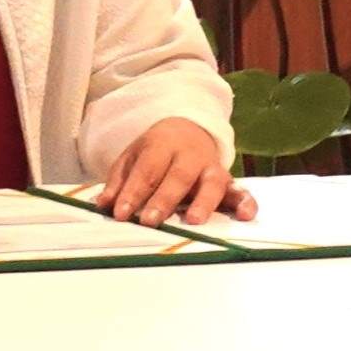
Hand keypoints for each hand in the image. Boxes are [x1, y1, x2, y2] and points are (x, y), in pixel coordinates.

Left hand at [95, 118, 246, 226]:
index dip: (133, 193)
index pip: (146, 170)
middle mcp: (190, 156)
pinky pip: (242, 192)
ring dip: (204, 203)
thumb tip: (103, 203)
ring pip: (211, 184)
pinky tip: (245, 216)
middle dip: (164, 200)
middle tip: (150, 221)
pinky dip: (247, 203)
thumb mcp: (132, 157)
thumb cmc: (156, 151)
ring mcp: (213, 168)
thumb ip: (119, 180)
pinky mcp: (230, 181)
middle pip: (177, 177)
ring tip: (194, 221)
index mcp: (161, 146)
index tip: (121, 214)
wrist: (188, 129)